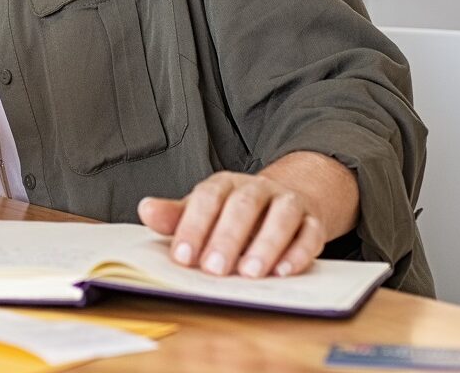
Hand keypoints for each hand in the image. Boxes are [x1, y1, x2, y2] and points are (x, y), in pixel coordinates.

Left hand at [137, 152, 358, 277]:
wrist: (285, 202)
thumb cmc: (233, 214)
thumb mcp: (202, 212)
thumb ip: (175, 216)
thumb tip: (146, 209)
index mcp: (224, 185)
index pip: (207, 198)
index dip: (193, 226)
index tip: (182, 257)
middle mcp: (258, 189)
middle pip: (243, 206)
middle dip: (228, 238)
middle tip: (214, 269)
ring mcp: (288, 203)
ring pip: (281, 216)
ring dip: (266, 244)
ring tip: (250, 273)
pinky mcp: (313, 221)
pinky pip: (310, 234)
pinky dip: (298, 253)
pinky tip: (284, 272)